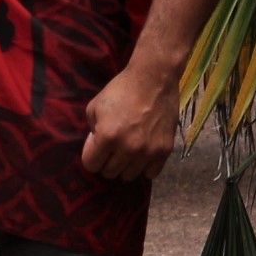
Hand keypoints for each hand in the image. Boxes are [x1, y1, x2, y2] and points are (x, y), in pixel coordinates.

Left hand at [80, 61, 179, 181]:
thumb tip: (96, 146)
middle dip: (106, 163)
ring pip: (130, 176)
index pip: (91, 165)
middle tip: (110, 151)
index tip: (95, 150)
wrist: (154, 80)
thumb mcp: (95, 106)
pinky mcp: (165, 150)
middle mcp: (128, 148)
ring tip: (126, 154)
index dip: (91, 158)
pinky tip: (141, 157)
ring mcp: (148, 151)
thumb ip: (92, 130)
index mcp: (107, 136)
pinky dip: (144, 168)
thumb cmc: (121, 90)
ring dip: (124, 167)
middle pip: (110, 173)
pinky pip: (152, 173)